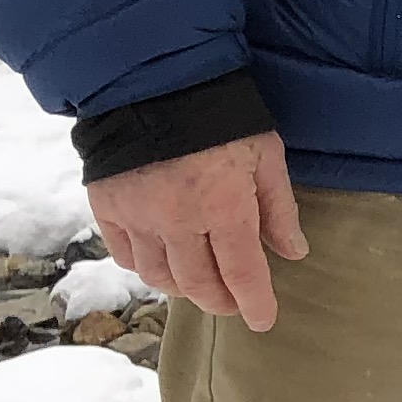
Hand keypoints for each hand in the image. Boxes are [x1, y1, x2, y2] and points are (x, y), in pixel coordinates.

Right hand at [88, 132, 305, 333]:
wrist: (152, 82)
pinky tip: (161, 263)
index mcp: (224, 208)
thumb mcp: (266, 154)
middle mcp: (178, 222)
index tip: (263, 320)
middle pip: (198, 283)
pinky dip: (144, 267)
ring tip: (200, 285)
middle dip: (219, 301)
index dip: (255, 302)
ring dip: (182, 288)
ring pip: (158, 276)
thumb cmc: (222, 116)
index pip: (242, 273)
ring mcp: (138, 217)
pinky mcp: (108, 206)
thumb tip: (293, 252)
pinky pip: (125, 254)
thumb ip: (278, 207)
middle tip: (234, 305)